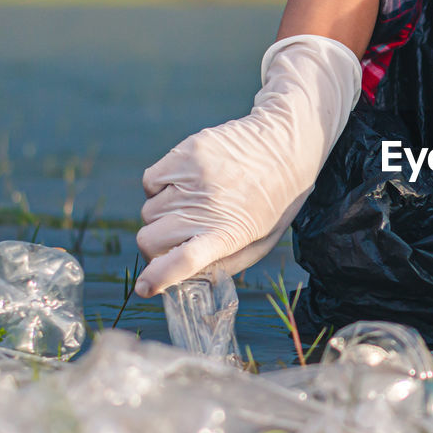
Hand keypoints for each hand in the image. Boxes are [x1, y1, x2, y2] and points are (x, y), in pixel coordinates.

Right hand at [135, 35, 361, 296]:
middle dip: (156, 248)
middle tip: (175, 241)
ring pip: (148, 212)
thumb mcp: (260, 241)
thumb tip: (183, 280)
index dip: (158, 278)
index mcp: (229, 232)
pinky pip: (150, 182)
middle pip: (150, 240)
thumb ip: (223, 263)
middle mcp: (207, 205)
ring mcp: (193, 177)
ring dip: (162, 217)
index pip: (184, 260)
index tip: (145, 287)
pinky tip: (185, 186)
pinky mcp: (185, 153)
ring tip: (192, 206)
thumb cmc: (275, 201)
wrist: (287, 145)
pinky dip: (159, 190)